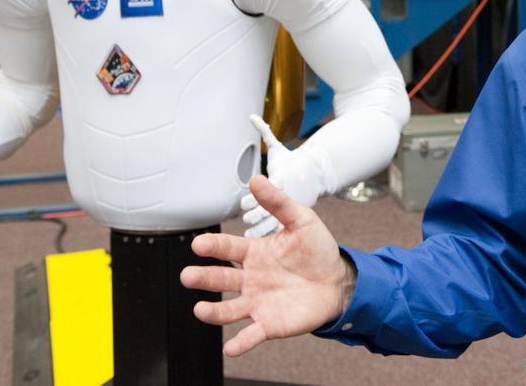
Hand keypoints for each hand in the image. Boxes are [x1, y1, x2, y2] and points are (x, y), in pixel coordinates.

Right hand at [182, 175, 353, 356]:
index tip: (198, 244)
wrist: (338, 280)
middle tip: (188, 276)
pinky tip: (230, 347)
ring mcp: (257, 303)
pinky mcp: (270, 324)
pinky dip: (240, 342)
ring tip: (200, 310)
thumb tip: (257, 179)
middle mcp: (250, 279)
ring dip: (213, 312)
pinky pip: (251, 335)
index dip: (213, 246)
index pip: (227, 248)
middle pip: (221, 279)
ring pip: (229, 309)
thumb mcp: (301, 220)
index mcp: (254, 253)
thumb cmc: (317, 250)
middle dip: (203, 278)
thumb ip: (278, 202)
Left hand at [243, 114, 324, 236]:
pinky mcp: (292, 215)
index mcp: (283, 177)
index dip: (257, 196)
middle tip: (247, 218)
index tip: (244, 202)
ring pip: (276, 219)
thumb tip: (252, 116)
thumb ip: (265, 133)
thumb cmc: (291, 161)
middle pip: (273, 206)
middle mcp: (287, 192)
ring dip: (263, 226)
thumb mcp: (278, 147)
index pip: (270, 187)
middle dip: (260, 212)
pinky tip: (257, 238)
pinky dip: (269, 232)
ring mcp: (291, 205)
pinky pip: (279, 226)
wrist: (313, 175)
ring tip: (250, 232)